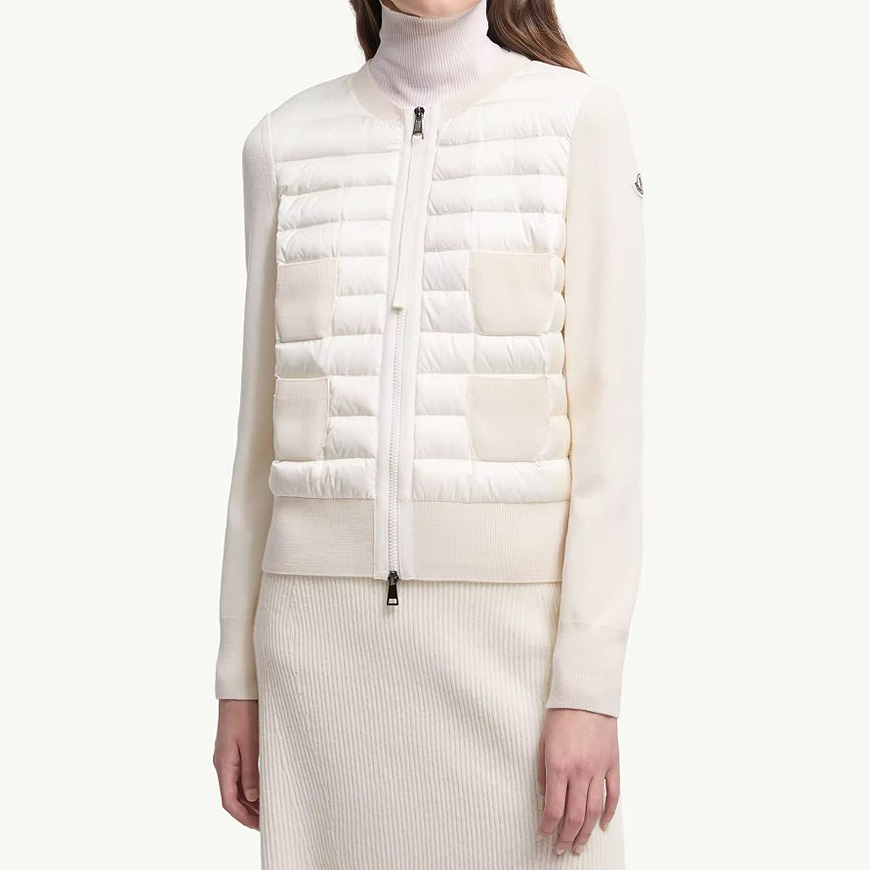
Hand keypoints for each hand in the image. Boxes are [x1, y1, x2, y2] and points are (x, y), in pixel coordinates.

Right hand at [214, 699, 259, 829]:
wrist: (239, 689)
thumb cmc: (245, 712)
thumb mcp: (252, 744)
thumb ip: (251, 772)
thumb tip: (252, 797)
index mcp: (224, 764)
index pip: (229, 801)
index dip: (243, 817)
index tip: (259, 826)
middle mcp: (222, 763)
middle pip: (232, 797)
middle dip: (248, 812)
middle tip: (267, 822)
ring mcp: (227, 756)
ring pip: (235, 786)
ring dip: (249, 800)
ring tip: (267, 809)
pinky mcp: (233, 748)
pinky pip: (239, 774)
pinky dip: (249, 786)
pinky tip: (262, 788)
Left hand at [535, 708, 619, 854]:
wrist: (587, 694)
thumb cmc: (562, 713)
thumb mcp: (543, 741)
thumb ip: (543, 770)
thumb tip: (545, 794)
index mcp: (559, 765)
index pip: (554, 808)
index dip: (548, 827)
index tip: (543, 835)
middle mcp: (580, 771)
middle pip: (574, 815)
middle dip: (566, 837)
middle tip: (561, 848)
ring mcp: (599, 768)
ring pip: (594, 810)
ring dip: (585, 831)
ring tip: (579, 845)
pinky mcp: (613, 763)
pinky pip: (613, 794)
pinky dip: (609, 813)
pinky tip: (602, 825)